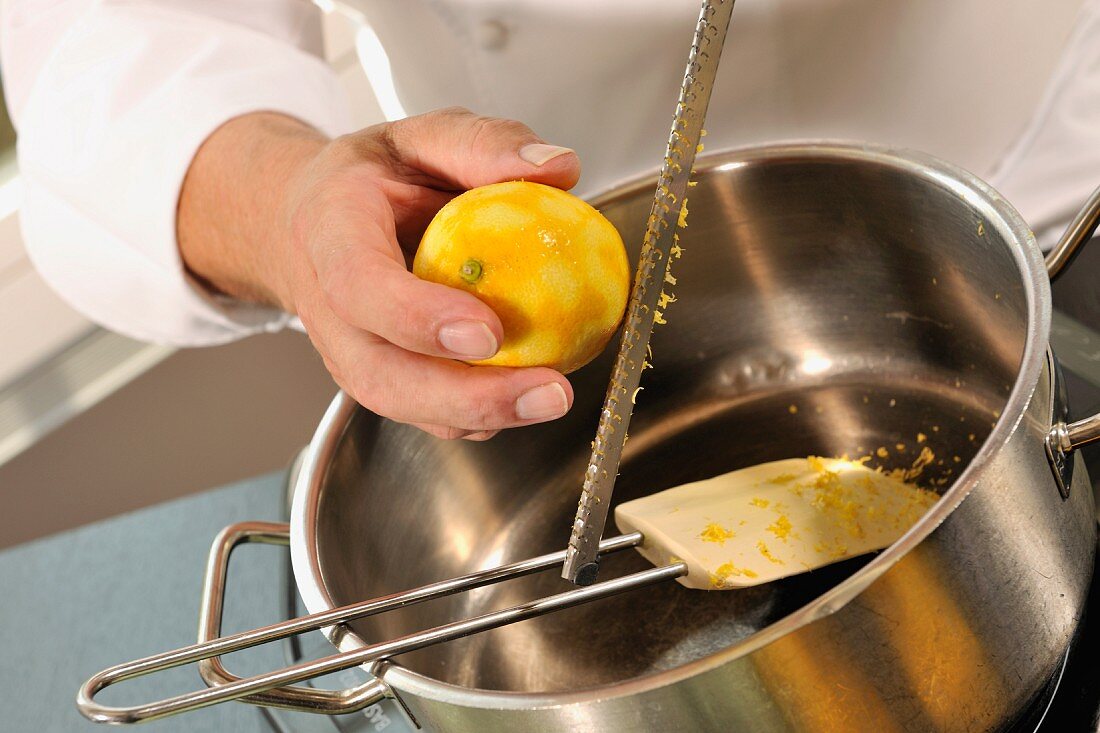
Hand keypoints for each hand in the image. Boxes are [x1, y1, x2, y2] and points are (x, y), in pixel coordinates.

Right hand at [178, 108, 581, 439]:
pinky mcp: (378, 377)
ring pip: (401, 404)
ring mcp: (349, 352)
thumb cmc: (369, 178)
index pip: (360, 284)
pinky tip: (528, 399)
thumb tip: (559, 168)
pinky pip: (423, 412)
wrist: (308, 221)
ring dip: (478, 415)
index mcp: (330, 231)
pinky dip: (477, 416)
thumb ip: (483, 144)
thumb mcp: (419, 135)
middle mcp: (329, 306)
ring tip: (550, 400)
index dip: (417, 316)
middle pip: (379, 373)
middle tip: (547, 390)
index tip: (488, 331)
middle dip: (464, 397)